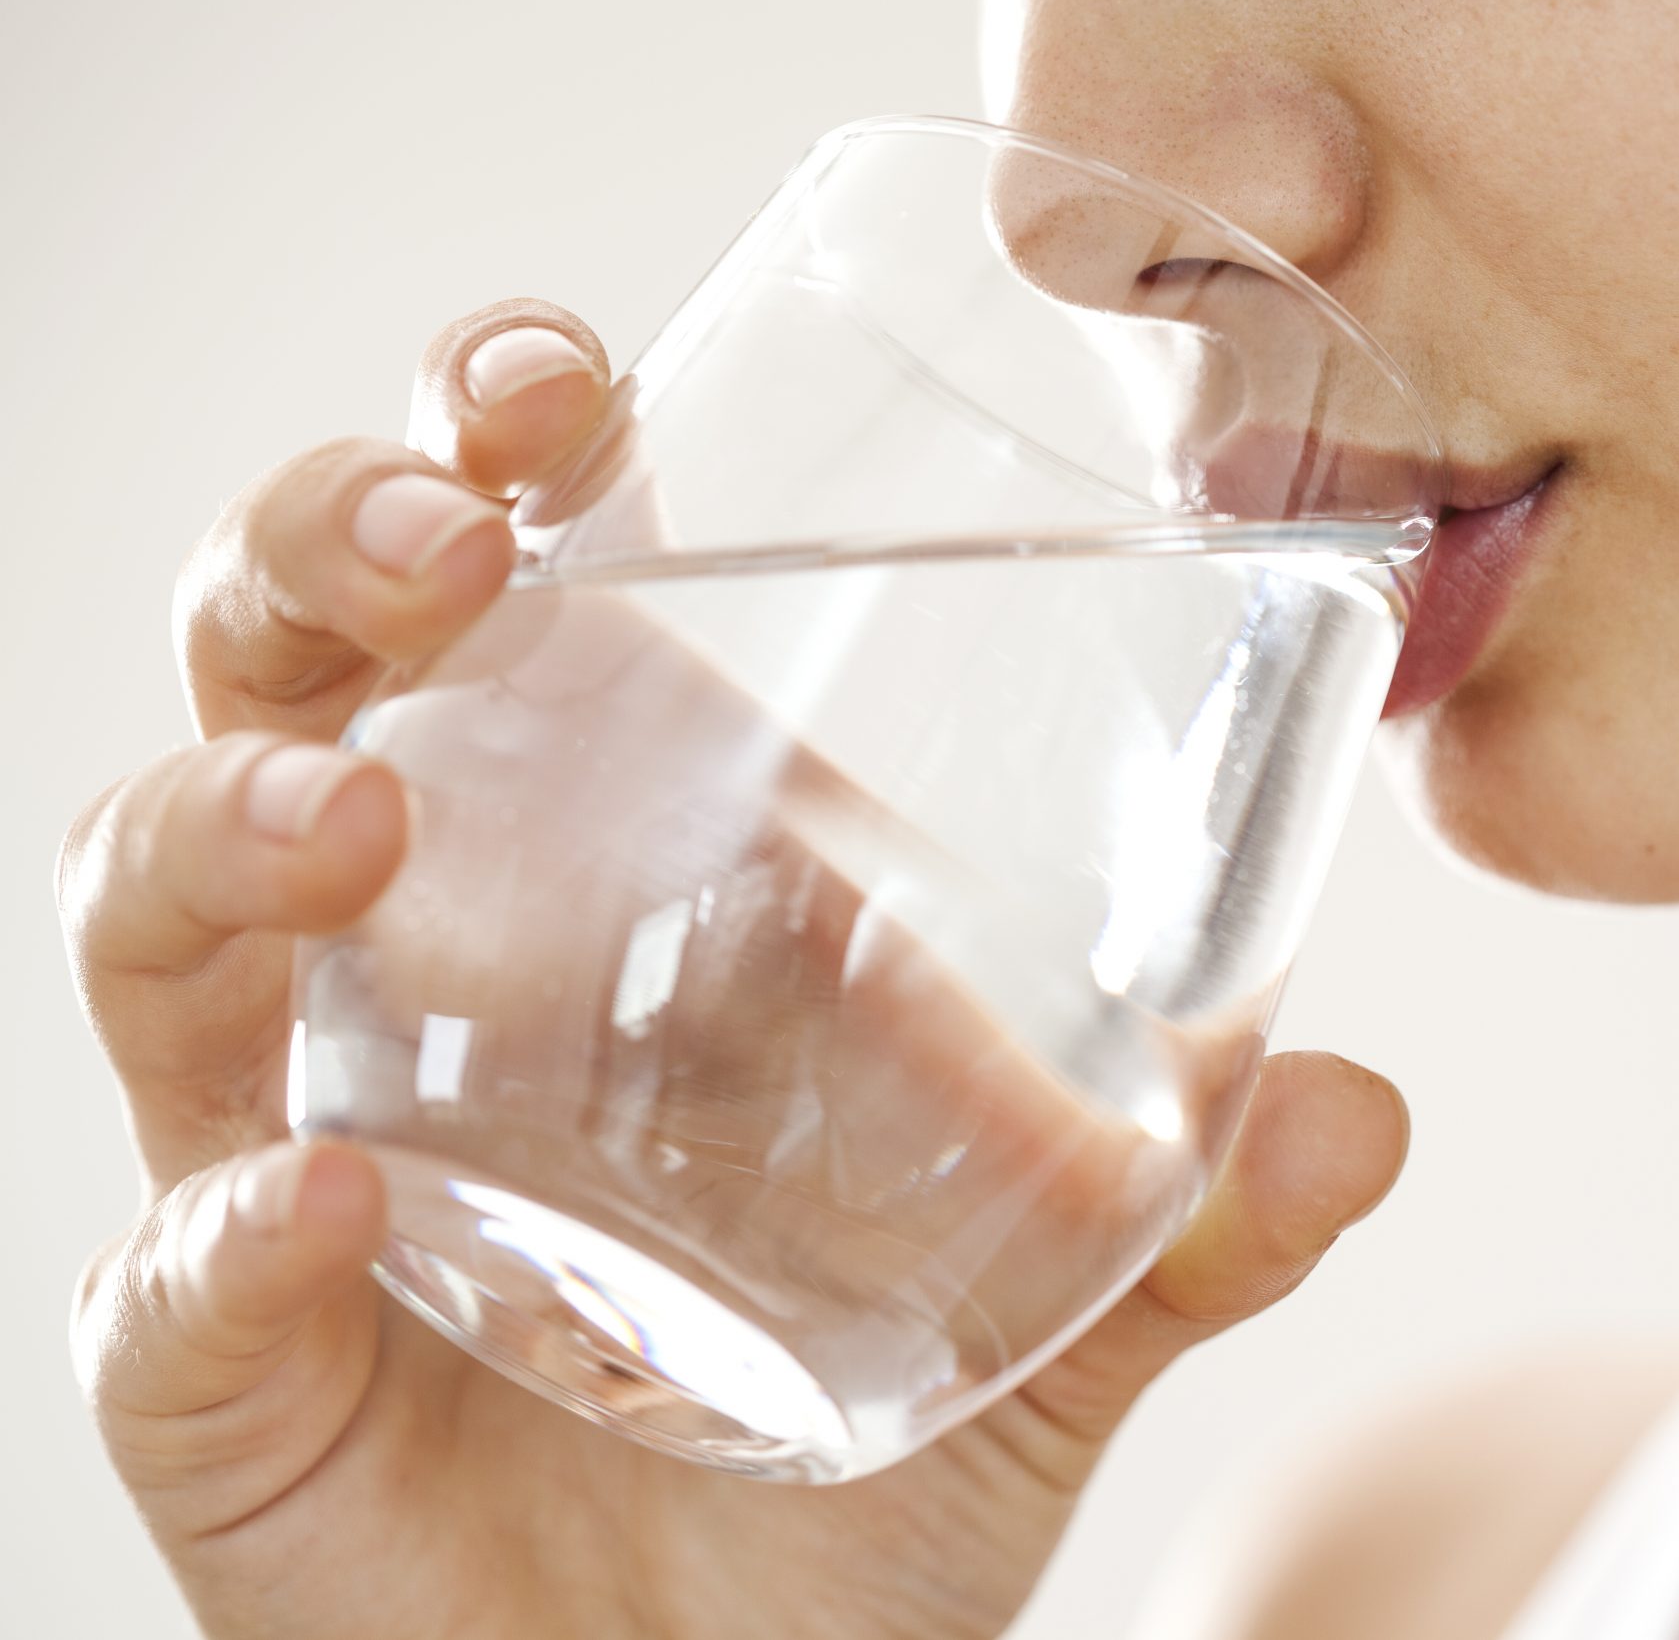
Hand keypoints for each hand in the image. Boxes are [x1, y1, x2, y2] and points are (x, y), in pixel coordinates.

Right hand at [58, 300, 1409, 1639]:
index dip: (493, 451)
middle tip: (454, 529)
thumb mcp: (1051, 1306)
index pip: (507, 601)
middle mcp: (414, 975)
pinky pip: (170, 1276)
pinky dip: (223, 1235)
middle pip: (291, 678)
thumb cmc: (848, 1463)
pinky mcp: (231, 1368)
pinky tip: (323, 1202)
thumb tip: (1358, 1108)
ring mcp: (293, 1147)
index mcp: (598, 885)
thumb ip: (1193, 1215)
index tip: (573, 379)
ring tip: (354, 817)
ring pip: (157, 915)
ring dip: (228, 824)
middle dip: (324, 549)